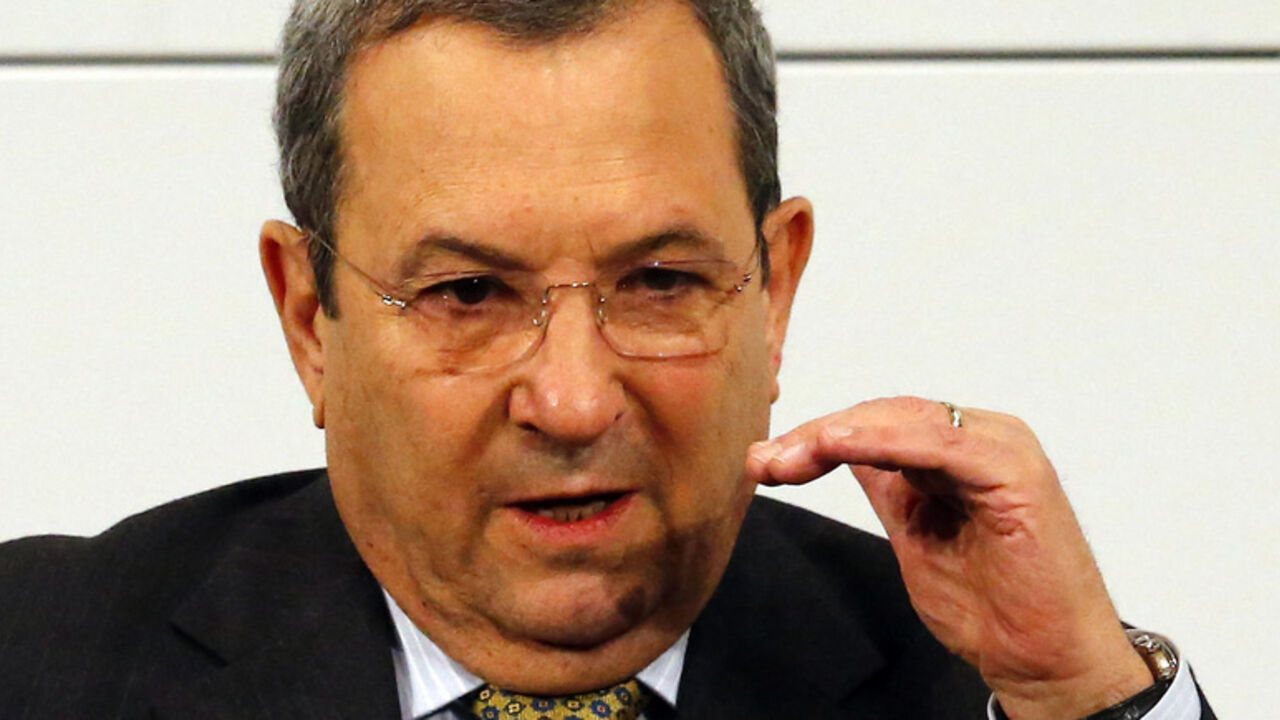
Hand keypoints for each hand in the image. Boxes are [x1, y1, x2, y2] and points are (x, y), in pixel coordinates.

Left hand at [746, 396, 1151, 719]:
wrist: (1043, 661)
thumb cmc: (990, 605)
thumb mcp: (915, 532)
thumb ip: (887, 484)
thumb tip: (836, 449)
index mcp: (964, 448)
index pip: (881, 421)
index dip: (820, 435)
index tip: (769, 461)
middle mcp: (986, 437)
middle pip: (886, 414)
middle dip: (818, 434)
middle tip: (765, 461)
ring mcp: (1003, 448)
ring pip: (905, 420)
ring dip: (837, 434)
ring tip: (788, 457)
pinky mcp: (1014, 471)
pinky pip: (938, 443)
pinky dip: (883, 440)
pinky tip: (836, 447)